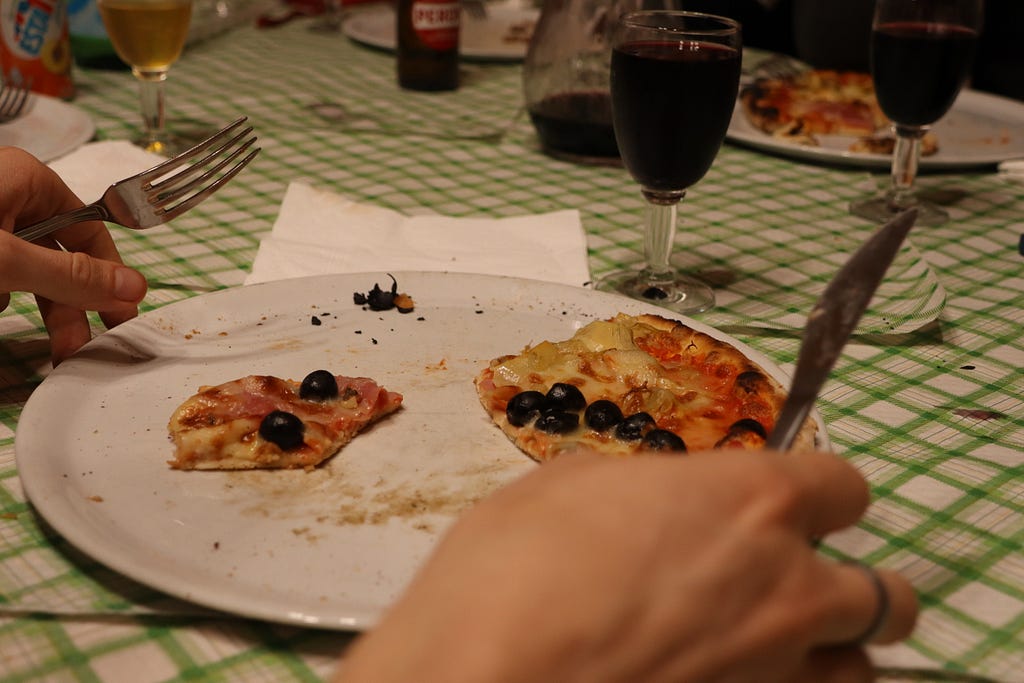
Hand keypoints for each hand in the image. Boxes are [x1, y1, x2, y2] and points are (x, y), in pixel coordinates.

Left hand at [0, 147, 146, 364]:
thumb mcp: (7, 261)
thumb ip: (71, 277)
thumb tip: (137, 289)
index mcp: (28, 180)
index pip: (91, 230)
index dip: (109, 275)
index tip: (122, 315)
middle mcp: (9, 196)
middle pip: (59, 257)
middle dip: (70, 306)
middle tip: (85, 348)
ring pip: (27, 272)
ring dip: (35, 308)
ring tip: (41, 343)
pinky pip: (1, 275)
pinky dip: (1, 296)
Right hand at [337, 449, 917, 682]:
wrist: (490, 674)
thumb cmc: (519, 562)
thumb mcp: (569, 488)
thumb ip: (642, 491)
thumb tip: (651, 503)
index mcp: (754, 501)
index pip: (845, 486)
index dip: (818, 493)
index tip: (785, 506)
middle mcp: (792, 588)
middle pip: (884, 594)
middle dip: (847, 588)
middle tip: (787, 589)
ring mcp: (780, 670)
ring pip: (864, 669)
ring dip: (833, 656)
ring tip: (776, 652)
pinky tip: (737, 679)